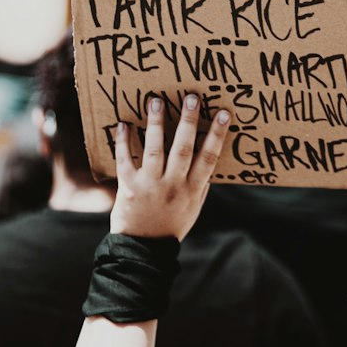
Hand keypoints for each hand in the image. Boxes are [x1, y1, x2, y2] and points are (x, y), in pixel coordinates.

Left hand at [109, 93, 230, 240]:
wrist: (144, 249)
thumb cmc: (172, 225)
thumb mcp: (194, 207)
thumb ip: (201, 183)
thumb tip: (210, 157)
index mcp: (192, 189)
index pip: (208, 158)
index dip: (216, 135)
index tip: (223, 113)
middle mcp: (173, 185)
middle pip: (183, 148)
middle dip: (188, 121)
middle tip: (192, 97)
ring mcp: (150, 185)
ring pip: (155, 149)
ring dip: (156, 123)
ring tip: (157, 101)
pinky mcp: (129, 186)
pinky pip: (125, 160)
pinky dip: (123, 142)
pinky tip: (124, 124)